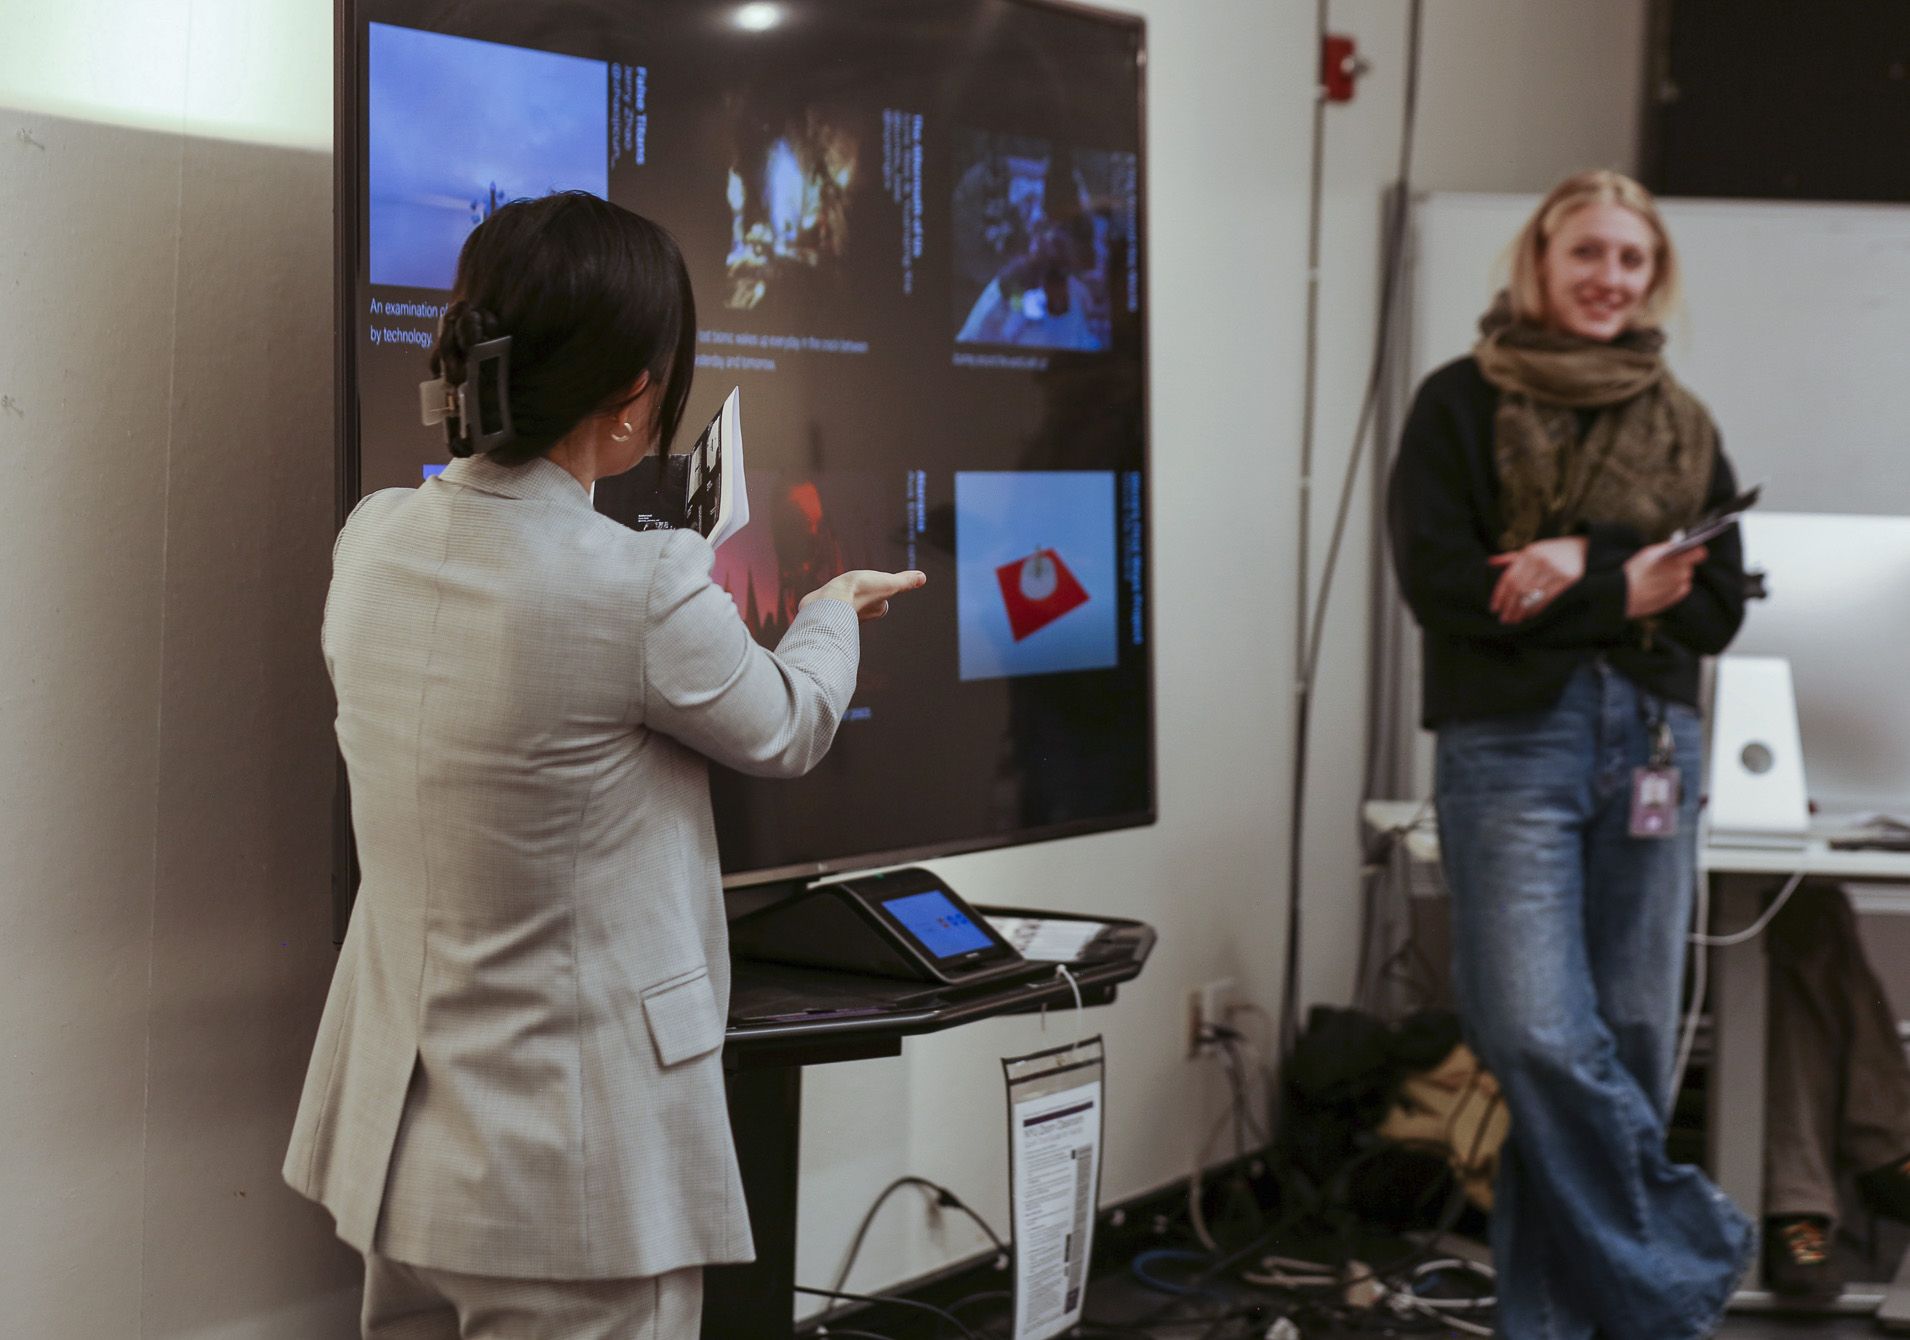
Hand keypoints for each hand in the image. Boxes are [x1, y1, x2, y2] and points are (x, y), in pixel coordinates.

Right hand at [800, 569, 927, 621]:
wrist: (828, 602)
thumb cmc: (858, 593)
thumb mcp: (887, 582)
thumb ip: (904, 581)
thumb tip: (922, 578)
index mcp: (875, 609)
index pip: (881, 603)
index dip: (880, 592)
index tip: (877, 585)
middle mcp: (859, 615)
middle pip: (864, 603)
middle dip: (861, 595)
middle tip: (859, 585)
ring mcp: (840, 613)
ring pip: (844, 604)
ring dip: (843, 597)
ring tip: (841, 590)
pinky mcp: (823, 610)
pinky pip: (827, 605)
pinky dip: (827, 600)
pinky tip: (823, 597)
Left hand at [1488, 537, 1587, 623]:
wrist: (1578, 547)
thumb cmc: (1549, 551)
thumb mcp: (1530, 550)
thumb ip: (1510, 558)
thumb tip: (1490, 562)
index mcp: (1528, 554)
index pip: (1509, 578)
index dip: (1500, 595)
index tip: (1494, 608)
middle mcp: (1540, 562)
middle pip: (1519, 589)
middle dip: (1509, 607)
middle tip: (1504, 619)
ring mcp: (1554, 570)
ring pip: (1533, 595)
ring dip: (1521, 610)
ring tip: (1514, 620)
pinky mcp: (1567, 579)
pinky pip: (1548, 598)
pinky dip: (1537, 608)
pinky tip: (1529, 615)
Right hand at [1623, 541, 1705, 618]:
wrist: (1622, 594)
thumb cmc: (1634, 571)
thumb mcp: (1649, 553)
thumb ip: (1667, 548)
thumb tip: (1678, 545)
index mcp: (1677, 560)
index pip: (1700, 553)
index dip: (1696, 550)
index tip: (1691, 549)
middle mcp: (1682, 574)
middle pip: (1688, 566)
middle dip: (1680, 564)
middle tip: (1665, 565)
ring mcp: (1678, 587)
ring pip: (1683, 578)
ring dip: (1675, 575)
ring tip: (1659, 576)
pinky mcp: (1674, 598)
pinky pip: (1681, 589)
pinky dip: (1674, 586)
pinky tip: (1661, 585)